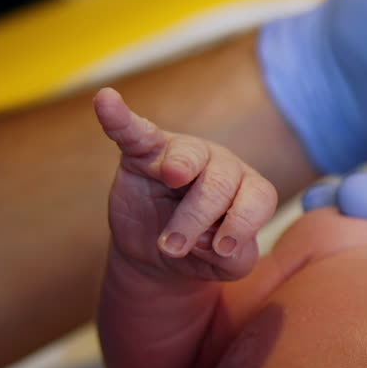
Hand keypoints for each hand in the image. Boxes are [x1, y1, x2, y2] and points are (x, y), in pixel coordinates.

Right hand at [94, 87, 277, 280]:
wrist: (155, 252)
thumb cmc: (200, 252)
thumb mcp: (224, 266)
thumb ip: (235, 259)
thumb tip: (217, 243)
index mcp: (249, 191)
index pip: (259, 198)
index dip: (243, 223)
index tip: (221, 251)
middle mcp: (223, 166)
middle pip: (221, 183)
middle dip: (198, 219)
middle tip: (173, 247)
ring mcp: (185, 154)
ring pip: (188, 158)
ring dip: (178, 173)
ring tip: (168, 182)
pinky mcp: (144, 151)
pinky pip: (134, 130)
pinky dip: (121, 117)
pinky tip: (107, 101)